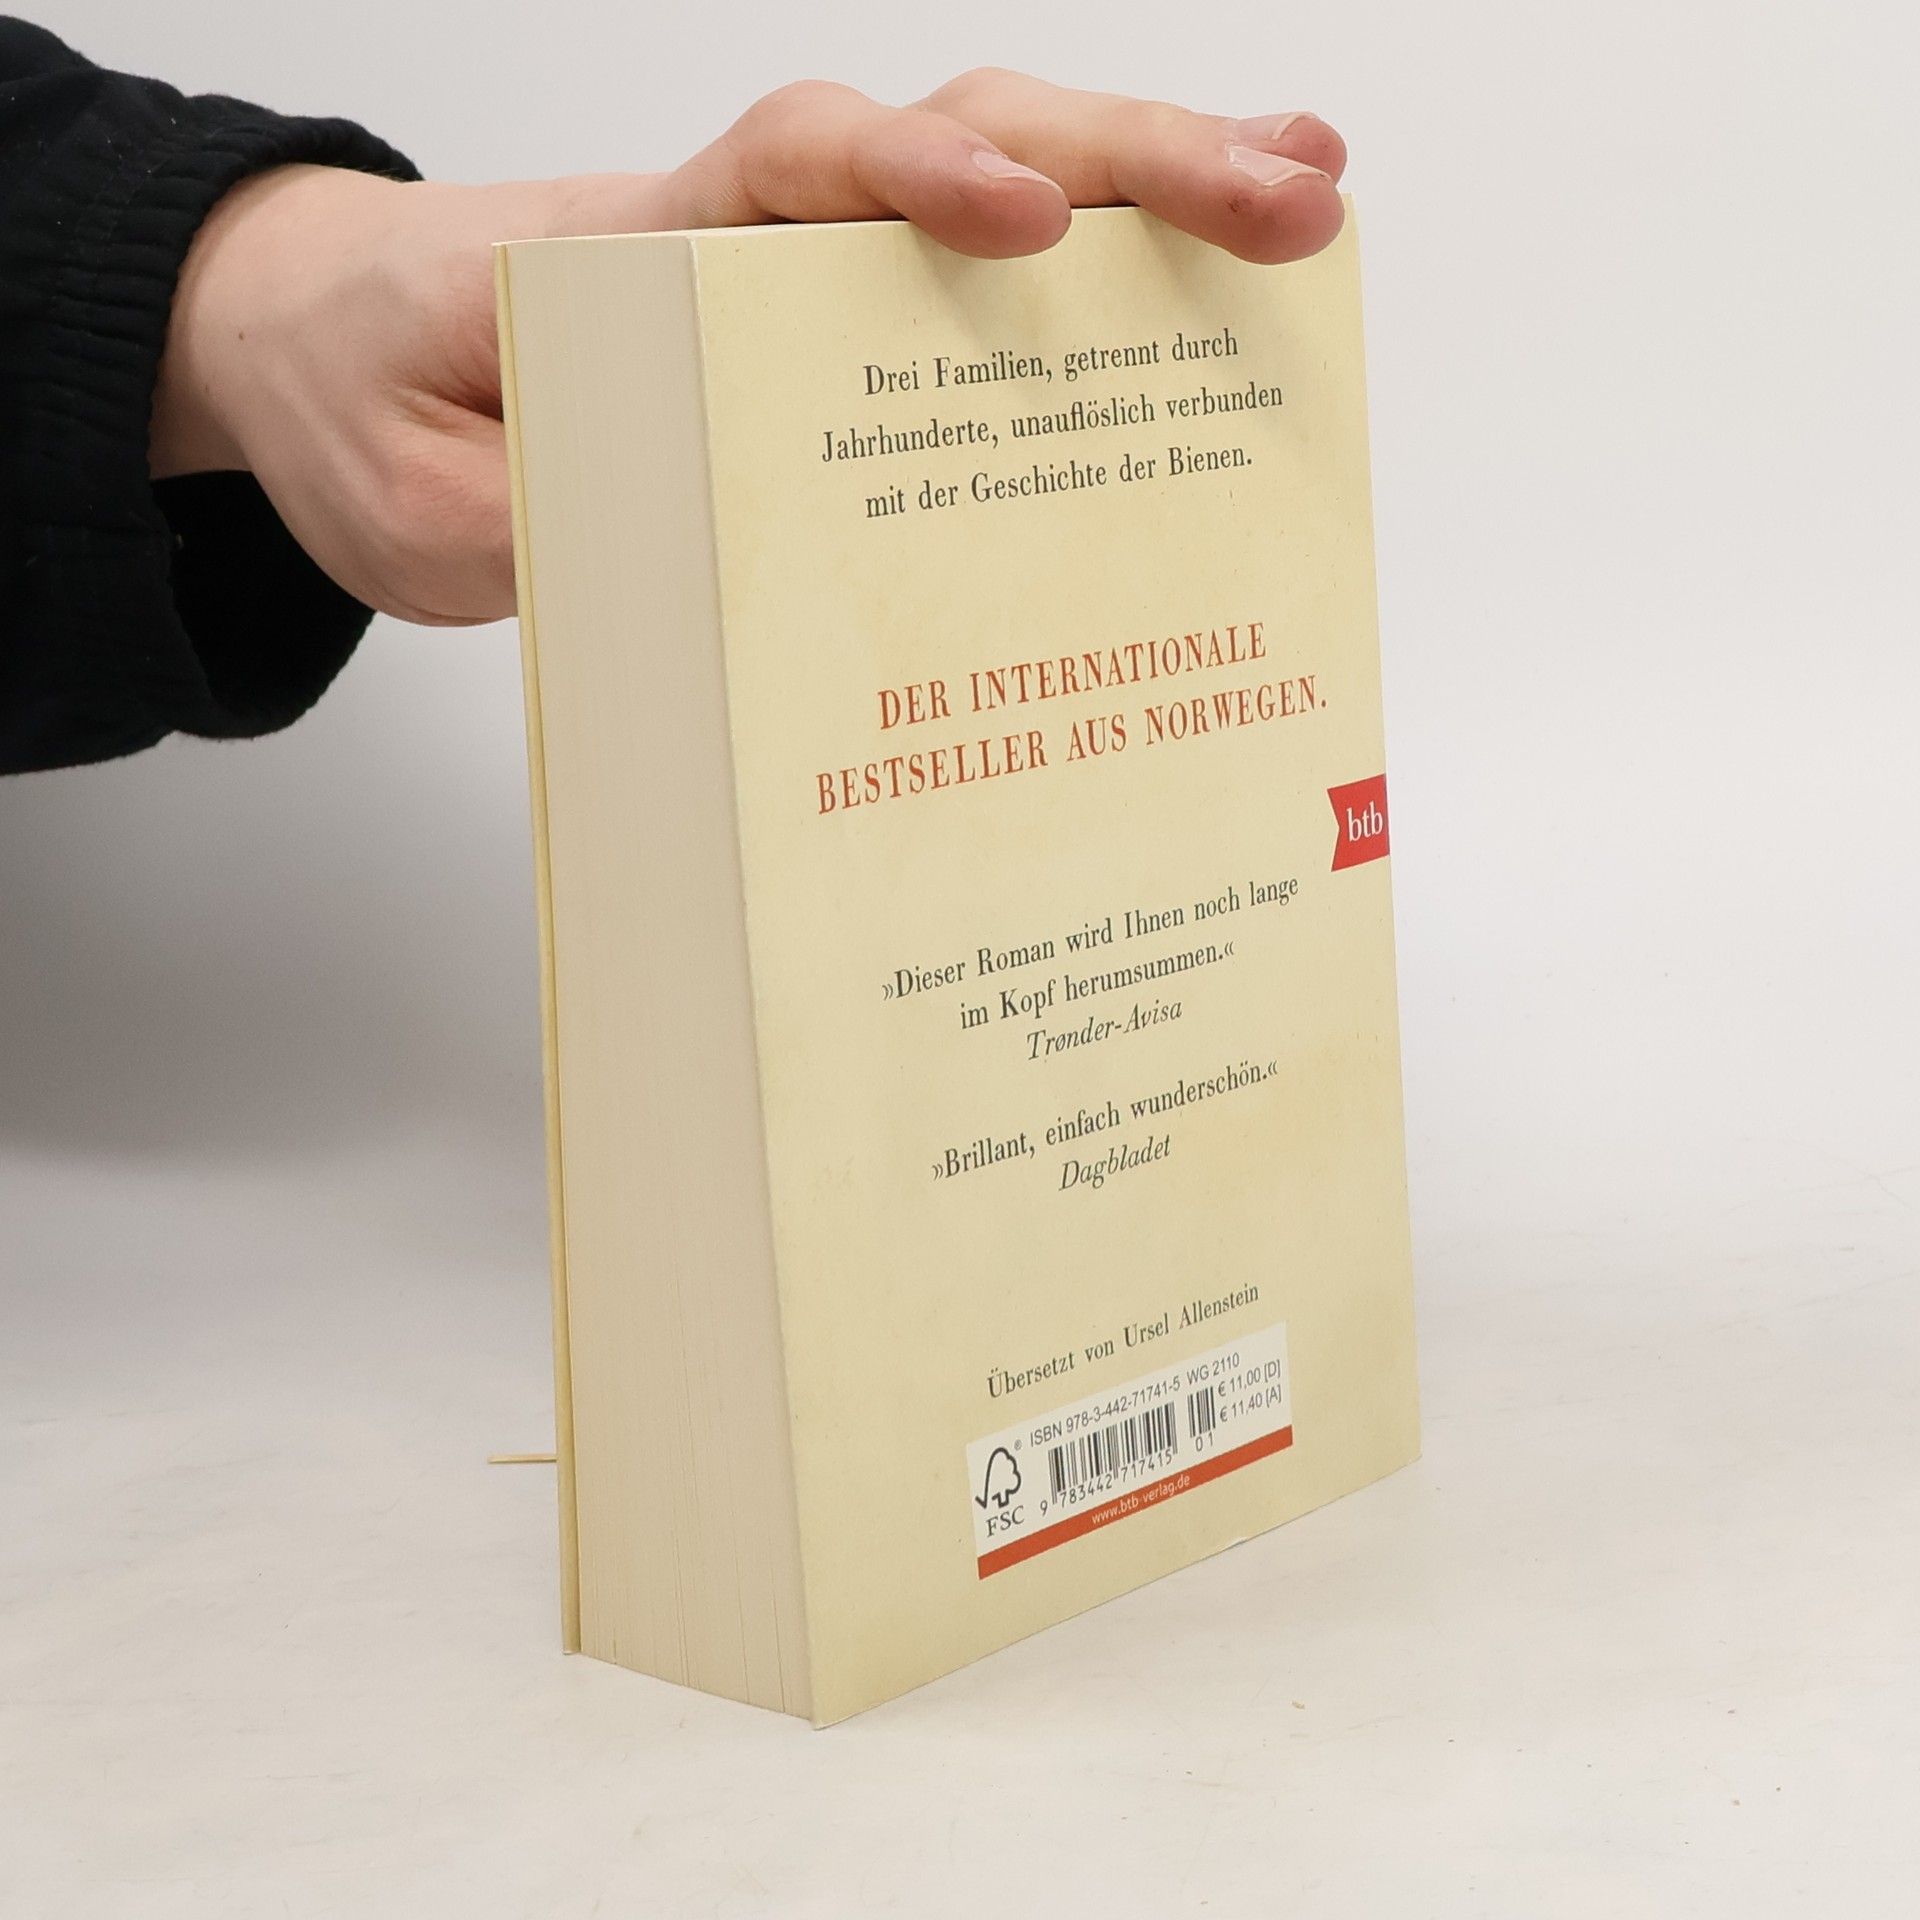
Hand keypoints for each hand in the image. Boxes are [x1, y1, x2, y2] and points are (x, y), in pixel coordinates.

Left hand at [151, 70, 1347, 626]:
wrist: (337, 354)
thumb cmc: (377, 404)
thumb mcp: (423, 501)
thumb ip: (544, 518)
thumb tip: (710, 562)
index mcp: (641, 253)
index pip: (794, 175)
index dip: (912, 180)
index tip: (1022, 224)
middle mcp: (747, 234)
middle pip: (956, 148)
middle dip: (1128, 165)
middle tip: (1282, 200)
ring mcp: (803, 268)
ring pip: (998, 188)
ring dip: (1156, 190)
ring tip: (1303, 202)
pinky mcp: (831, 320)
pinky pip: (980, 279)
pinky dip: (1101, 265)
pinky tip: (1209, 273)